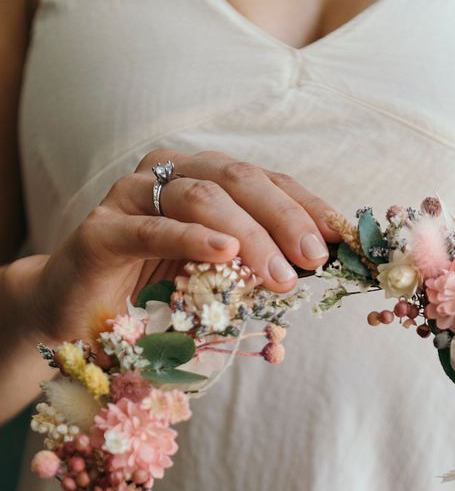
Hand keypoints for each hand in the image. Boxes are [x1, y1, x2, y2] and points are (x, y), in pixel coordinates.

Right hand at [29, 149, 339, 342]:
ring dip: (248, 235)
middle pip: (239, 179)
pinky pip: (152, 227)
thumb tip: (312, 271)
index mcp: (203, 180)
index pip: (266, 182)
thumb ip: (254, 266)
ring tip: (279, 275)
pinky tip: (226, 253)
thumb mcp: (215, 278)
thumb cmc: (152, 295)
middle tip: (312, 260)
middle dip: (283, 217)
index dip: (306, 206)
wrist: (77, 315)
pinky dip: (192, 238)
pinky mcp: (102, 230)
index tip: (341, 237)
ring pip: (201, 198)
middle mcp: (169, 175)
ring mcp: (131, 197)